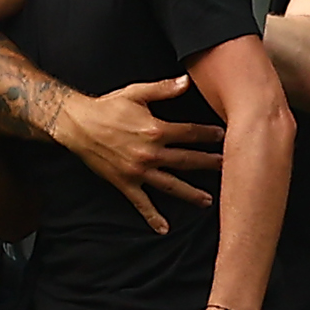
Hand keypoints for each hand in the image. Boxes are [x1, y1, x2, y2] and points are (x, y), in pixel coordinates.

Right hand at [51, 77, 222, 234]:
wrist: (78, 125)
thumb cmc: (107, 107)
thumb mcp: (136, 93)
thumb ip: (164, 88)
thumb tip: (187, 81)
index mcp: (156, 130)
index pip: (190, 133)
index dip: (209, 135)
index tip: (223, 137)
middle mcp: (151, 153)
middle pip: (188, 160)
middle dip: (210, 164)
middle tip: (230, 169)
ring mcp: (139, 171)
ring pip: (172, 185)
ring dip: (191, 194)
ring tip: (208, 201)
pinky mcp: (126, 183)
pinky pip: (142, 203)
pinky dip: (152, 217)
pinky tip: (164, 228)